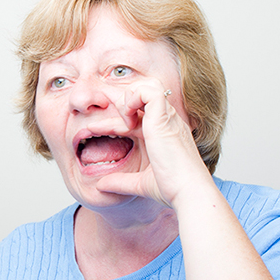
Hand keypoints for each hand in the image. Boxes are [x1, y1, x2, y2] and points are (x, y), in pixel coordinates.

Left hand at [94, 79, 211, 207]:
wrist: (188, 191)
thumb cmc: (172, 188)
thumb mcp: (140, 183)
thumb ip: (120, 181)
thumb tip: (101, 186)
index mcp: (162, 133)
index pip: (133, 117)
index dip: (111, 121)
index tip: (91, 129)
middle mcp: (166, 121)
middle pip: (140, 97)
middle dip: (119, 104)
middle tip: (103, 125)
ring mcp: (167, 117)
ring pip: (146, 88)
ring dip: (127, 100)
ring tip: (121, 122)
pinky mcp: (164, 118)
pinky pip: (148, 92)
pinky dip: (133, 99)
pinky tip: (127, 120)